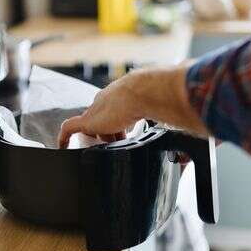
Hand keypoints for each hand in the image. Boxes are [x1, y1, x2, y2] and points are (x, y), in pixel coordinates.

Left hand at [58, 65, 209, 147]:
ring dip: (94, 136)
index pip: (124, 110)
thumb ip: (182, 135)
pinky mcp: (90, 119)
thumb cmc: (169, 98)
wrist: (154, 90)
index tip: (131, 134)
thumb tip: (187, 160)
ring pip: (91, 124)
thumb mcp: (176, 119)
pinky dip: (66, 137)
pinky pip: (71, 128)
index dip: (126, 124)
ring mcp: (99, 109)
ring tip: (96, 150)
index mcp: (132, 95)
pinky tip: (63, 146)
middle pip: (106, 118)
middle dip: (111, 132)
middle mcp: (113, 99)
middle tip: (116, 145)